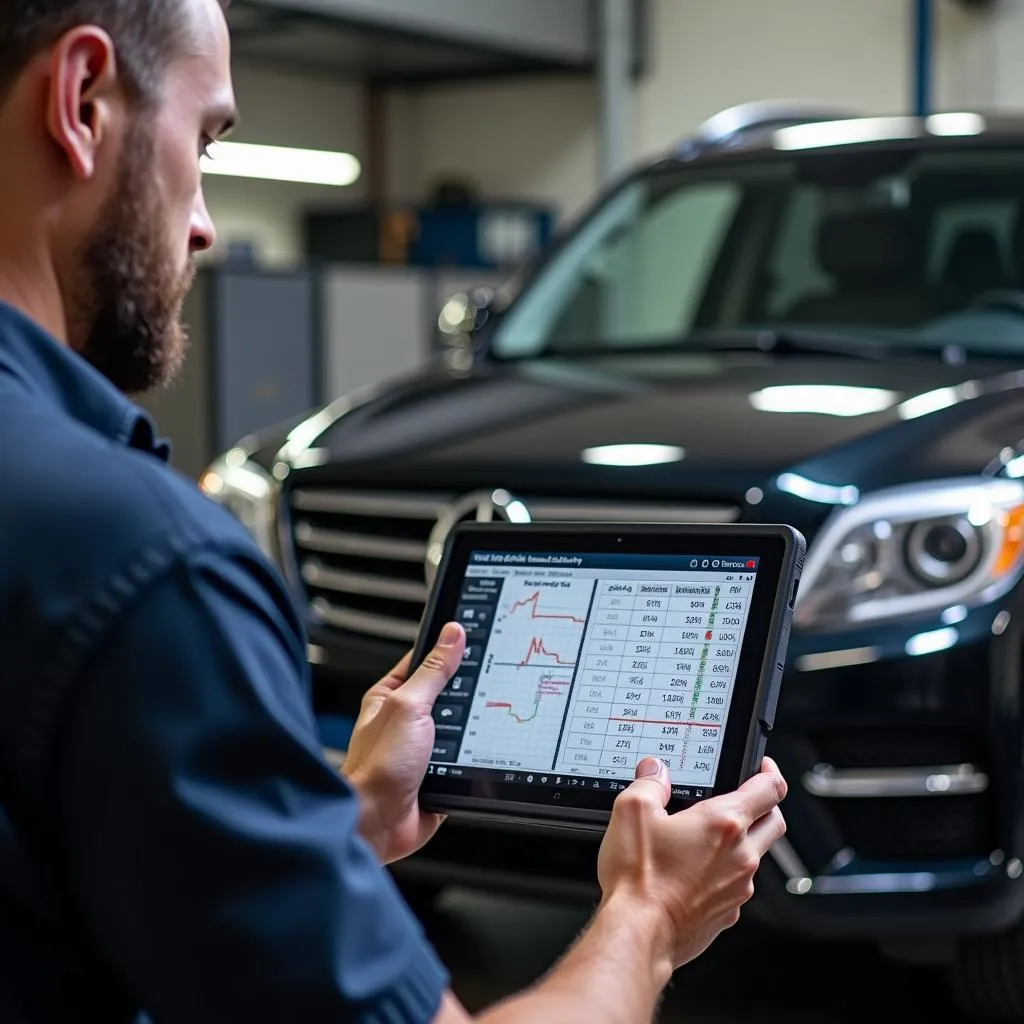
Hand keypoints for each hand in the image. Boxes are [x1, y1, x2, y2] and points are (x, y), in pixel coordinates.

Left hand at [342, 622, 465, 863]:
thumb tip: (451, 635)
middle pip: (447, 696)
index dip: (447, 651)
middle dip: (465, 696)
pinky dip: (473, 760)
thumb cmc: (377, 766)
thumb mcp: (409, 706)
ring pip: (460, 729)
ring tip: (479, 726)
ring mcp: (422, 750)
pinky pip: (465, 760)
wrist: (379, 823)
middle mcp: (405, 722)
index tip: (473, 640)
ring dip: (470, 732)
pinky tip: (478, 756)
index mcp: (390, 697)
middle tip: (484, 687)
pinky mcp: (438, 775)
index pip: (424, 662)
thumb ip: (433, 671)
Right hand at [597, 756, 786, 968]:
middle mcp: (741, 855)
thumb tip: (655, 771)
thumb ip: (649, 783)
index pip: (770, 790)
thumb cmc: (639, 879)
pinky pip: (738, 885)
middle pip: (774, 822)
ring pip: (757, 856)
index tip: (763, 767)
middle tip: (747, 797)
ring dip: (744, 842)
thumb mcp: (632, 812)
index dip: (770, 772)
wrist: (639, 933)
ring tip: (710, 838)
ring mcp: (738, 888)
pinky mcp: (728, 913)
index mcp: (724, 823)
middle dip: (767, 805)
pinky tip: (696, 872)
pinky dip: (726, 873)